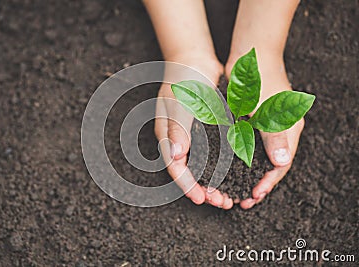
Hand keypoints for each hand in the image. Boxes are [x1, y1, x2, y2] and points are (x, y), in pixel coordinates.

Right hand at [155, 56, 233, 209]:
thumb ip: (177, 128)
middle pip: (190, 172)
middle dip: (203, 190)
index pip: (175, 167)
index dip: (187, 185)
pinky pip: (214, 155)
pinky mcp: (207, 131)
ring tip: (229, 196)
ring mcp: (193, 137)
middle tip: (221, 202)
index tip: (201, 199)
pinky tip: (235, 176)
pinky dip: (223, 168)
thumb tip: (176, 156)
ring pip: (203, 167)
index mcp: (168, 136)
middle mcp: (180, 140)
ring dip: (215, 183)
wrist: (194, 60)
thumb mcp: (178, 102)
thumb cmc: (182, 79)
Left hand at [226, 55, 304, 208]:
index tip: (254, 196)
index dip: (268, 182)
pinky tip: (229, 170)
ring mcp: (266, 126)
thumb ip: (273, 134)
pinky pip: (248, 146)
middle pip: (271, 165)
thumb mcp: (266, 107)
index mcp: (289, 129)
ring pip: (259, 158)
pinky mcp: (252, 122)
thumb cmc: (260, 78)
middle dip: (258, 184)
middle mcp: (279, 131)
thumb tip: (281, 162)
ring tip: (236, 191)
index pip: (281, 164)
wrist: (251, 53)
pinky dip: (240, 160)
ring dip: (248, 175)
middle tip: (243, 201)